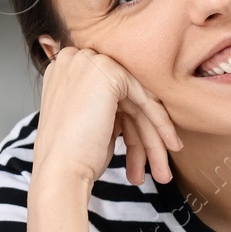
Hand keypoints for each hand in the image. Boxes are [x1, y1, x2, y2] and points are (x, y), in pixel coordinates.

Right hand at [32, 45, 182, 187]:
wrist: (60, 171)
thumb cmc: (71, 158)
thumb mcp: (91, 123)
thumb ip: (111, 108)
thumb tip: (144, 106)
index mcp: (64, 71)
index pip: (109, 95)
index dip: (130, 123)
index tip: (145, 150)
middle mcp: (73, 59)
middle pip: (123, 99)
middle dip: (144, 134)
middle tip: (159, 168)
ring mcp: (89, 62)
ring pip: (135, 101)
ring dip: (154, 137)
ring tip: (163, 172)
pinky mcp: (108, 71)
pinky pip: (144, 98)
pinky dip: (160, 123)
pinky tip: (170, 145)